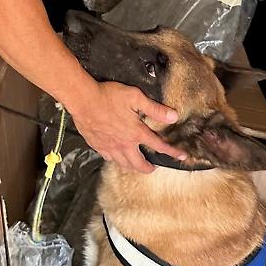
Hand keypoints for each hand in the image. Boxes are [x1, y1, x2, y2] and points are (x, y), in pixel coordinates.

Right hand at [68, 82, 186, 173]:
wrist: (84, 100)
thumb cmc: (109, 96)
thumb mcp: (135, 98)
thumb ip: (155, 109)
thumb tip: (174, 116)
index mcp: (136, 132)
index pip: (159, 146)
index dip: (172, 152)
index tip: (182, 156)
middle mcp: (124, 144)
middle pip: (140, 164)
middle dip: (149, 168)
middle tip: (154, 167)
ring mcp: (110, 147)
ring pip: (124, 164)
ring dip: (133, 167)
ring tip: (137, 165)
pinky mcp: (98, 146)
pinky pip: (109, 159)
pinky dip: (116, 160)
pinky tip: (117, 157)